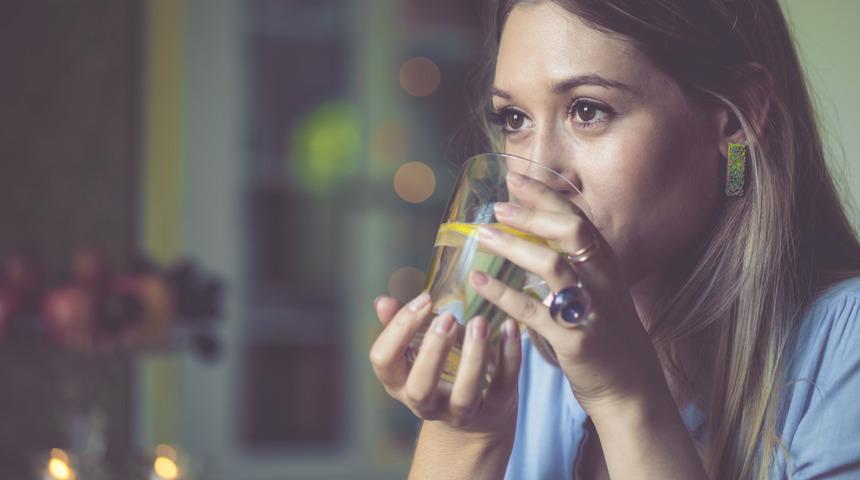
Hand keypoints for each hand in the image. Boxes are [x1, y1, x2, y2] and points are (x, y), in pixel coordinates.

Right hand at [369, 293, 519, 435]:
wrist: (475, 419)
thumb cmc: (439, 371)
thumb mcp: (416, 349)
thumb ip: (400, 325)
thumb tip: (382, 302)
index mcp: (399, 382)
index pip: (384, 361)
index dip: (398, 329)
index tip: (424, 299)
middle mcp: (425, 403)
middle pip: (420, 387)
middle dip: (433, 352)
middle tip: (448, 318)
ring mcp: (460, 411)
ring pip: (464, 395)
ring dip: (473, 358)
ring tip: (479, 322)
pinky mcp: (494, 407)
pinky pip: (503, 384)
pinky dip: (509, 356)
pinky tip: (510, 328)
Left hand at [470, 172, 667, 414]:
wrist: (629, 385)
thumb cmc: (605, 331)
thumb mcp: (598, 286)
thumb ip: (573, 258)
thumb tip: (534, 227)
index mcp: (605, 262)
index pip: (577, 215)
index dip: (545, 194)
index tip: (515, 177)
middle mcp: (602, 279)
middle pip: (571, 231)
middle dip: (533, 213)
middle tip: (498, 207)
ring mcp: (590, 308)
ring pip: (553, 266)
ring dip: (514, 246)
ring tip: (482, 236)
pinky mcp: (574, 338)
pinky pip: (534, 311)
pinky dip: (504, 294)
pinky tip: (479, 283)